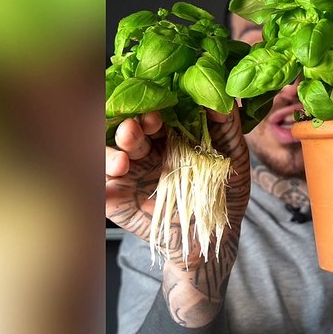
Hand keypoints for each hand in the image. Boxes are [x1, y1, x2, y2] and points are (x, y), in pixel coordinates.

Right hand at [105, 108, 249, 324]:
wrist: (216, 236)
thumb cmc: (225, 193)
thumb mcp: (232, 156)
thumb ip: (226, 125)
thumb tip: (221, 96)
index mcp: (168, 136)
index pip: (151, 115)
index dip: (150, 113)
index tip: (155, 115)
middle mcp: (144, 152)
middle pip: (127, 132)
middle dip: (129, 129)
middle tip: (135, 129)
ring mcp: (129, 175)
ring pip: (108, 155)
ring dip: (111, 153)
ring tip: (123, 160)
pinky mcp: (117, 200)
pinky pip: (100, 187)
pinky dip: (100, 180)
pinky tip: (112, 177)